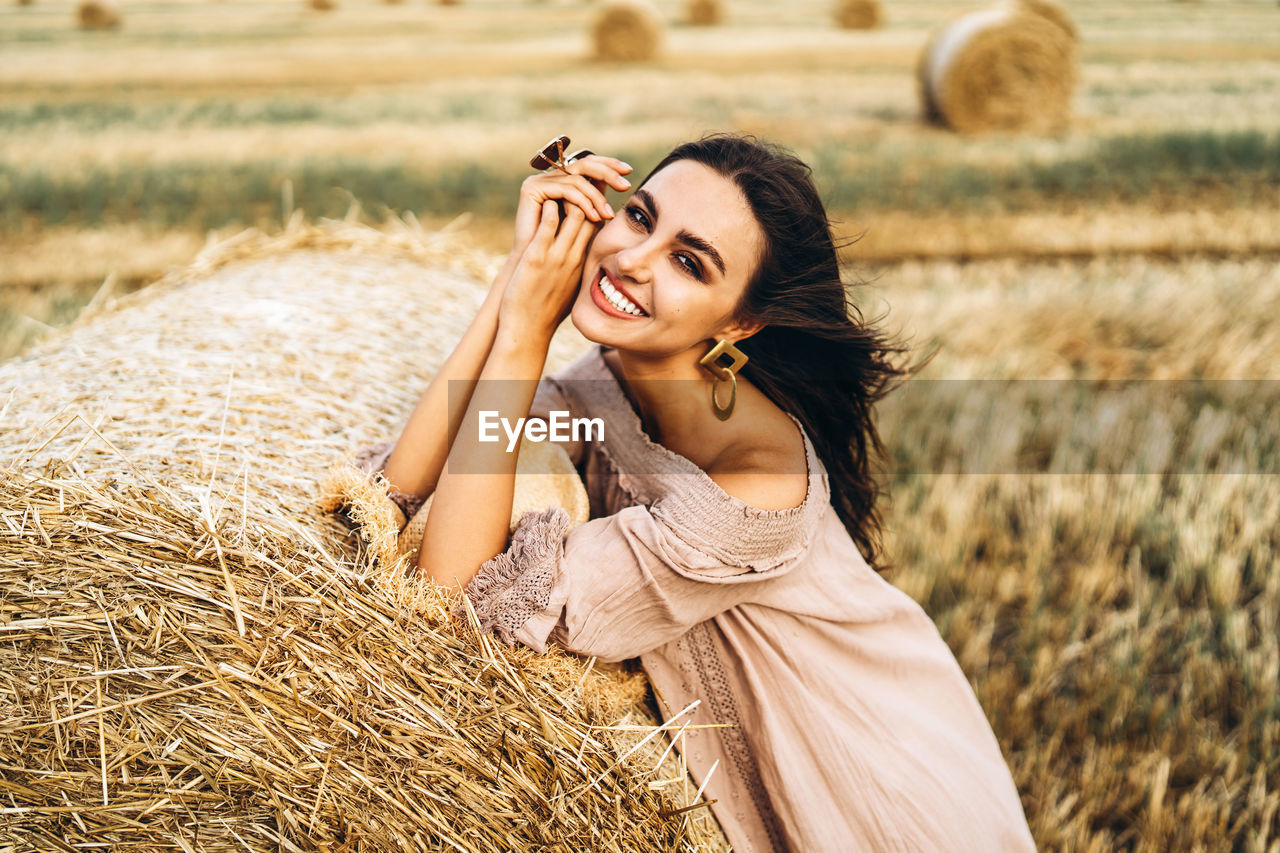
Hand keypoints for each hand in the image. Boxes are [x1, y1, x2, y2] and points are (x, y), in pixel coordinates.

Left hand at [498, 198, 596, 343]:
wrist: (528, 329)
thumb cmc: (546, 309)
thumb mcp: (570, 287)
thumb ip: (576, 268)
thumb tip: (578, 255)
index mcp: (584, 263)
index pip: (598, 226)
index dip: (596, 206)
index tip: (587, 194)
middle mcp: (575, 257)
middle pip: (592, 215)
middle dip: (587, 195)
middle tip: (575, 183)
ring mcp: (557, 256)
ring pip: (575, 214)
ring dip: (568, 197)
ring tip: (558, 190)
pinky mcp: (537, 257)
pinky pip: (548, 224)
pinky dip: (549, 208)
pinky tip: (544, 201)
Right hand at [510, 154, 632, 259]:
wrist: (533, 266)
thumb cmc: (561, 249)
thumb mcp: (585, 221)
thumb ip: (596, 202)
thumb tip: (621, 183)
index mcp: (563, 182)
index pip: (589, 166)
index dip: (609, 165)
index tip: (629, 172)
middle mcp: (552, 178)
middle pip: (584, 164)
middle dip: (608, 171)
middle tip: (625, 184)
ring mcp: (541, 181)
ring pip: (578, 179)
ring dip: (596, 197)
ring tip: (608, 215)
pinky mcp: (533, 188)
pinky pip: (565, 189)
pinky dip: (583, 201)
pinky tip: (594, 216)